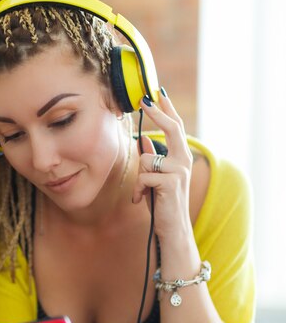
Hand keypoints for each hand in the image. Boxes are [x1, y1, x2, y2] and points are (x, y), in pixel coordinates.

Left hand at [132, 88, 192, 241]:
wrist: (171, 228)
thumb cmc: (163, 203)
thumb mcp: (155, 177)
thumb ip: (153, 158)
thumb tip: (143, 139)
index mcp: (181, 158)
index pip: (175, 128)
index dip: (166, 111)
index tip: (158, 94)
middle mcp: (184, 161)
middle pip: (172, 129)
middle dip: (158, 113)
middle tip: (144, 99)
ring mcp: (179, 171)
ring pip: (146, 158)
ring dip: (139, 177)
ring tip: (143, 193)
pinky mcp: (170, 182)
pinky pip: (144, 176)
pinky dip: (138, 190)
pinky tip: (140, 200)